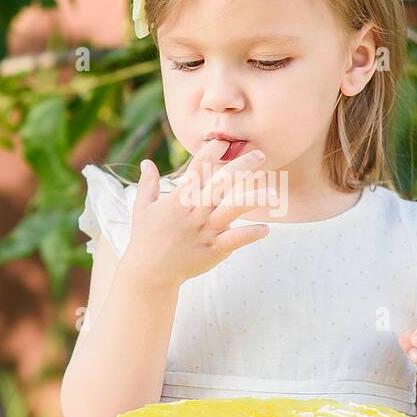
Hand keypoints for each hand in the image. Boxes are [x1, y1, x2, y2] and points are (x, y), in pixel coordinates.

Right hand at [123, 138, 274, 289]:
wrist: (149, 272)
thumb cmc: (146, 238)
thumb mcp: (142, 207)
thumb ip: (148, 183)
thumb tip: (147, 162)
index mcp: (180, 198)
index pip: (198, 168)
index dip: (210, 153)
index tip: (222, 143)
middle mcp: (196, 211)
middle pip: (222, 183)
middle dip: (242, 167)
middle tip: (260, 155)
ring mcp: (206, 230)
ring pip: (233, 209)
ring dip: (254, 199)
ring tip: (274, 195)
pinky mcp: (214, 249)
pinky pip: (236, 239)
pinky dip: (251, 234)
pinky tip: (265, 229)